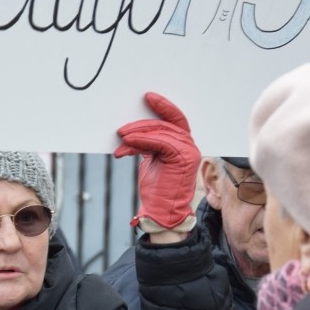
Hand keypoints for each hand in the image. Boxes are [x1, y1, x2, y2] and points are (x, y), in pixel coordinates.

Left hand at [114, 92, 200, 231]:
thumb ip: (149, 144)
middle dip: (141, 124)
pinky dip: (141, 141)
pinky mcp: (182, 158)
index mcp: (183, 145)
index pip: (175, 119)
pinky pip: (159, 142)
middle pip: (164, 124)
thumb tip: (132, 131)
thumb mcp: (151, 160)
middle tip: (121, 129)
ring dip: (136, 134)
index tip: (147, 97)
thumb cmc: (157, 190)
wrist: (163, 212)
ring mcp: (188, 152)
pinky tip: (127, 144)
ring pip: (160, 132)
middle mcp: (189, 146)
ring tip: (121, 139)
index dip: (162, 106)